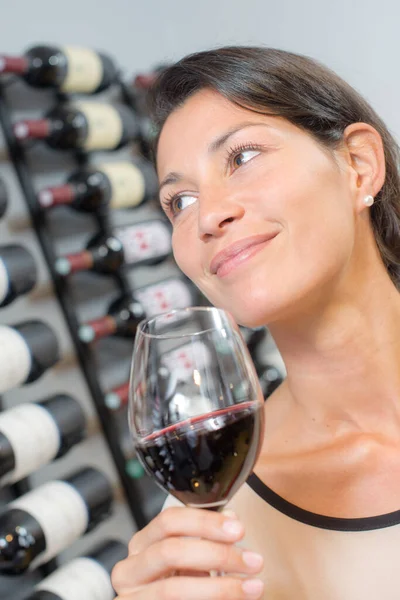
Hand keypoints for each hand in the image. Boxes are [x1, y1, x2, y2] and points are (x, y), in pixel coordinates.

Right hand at [112, 506, 264, 598]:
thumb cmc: (174, 588)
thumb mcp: (187, 562)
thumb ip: (206, 540)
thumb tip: (231, 519)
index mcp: (142, 545)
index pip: (169, 521)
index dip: (205, 522)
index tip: (238, 530)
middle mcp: (129, 569)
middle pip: (171, 551)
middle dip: (217, 554)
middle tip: (254, 561)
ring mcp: (130, 598)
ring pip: (173, 589)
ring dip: (220, 588)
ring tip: (253, 587)